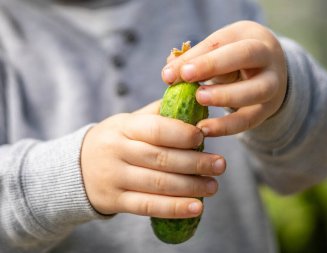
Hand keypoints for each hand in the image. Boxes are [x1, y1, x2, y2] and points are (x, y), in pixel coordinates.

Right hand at [80, 101, 225, 217]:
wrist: (76, 168)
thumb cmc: (116, 141)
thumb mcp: (129, 122)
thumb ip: (159, 114)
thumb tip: (194, 98)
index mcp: (124, 127)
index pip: (156, 129)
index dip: (182, 133)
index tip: (204, 136)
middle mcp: (117, 151)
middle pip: (161, 158)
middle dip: (195, 162)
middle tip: (220, 164)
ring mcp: (114, 177)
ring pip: (158, 183)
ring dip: (190, 186)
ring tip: (213, 186)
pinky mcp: (115, 201)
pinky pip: (147, 206)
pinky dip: (173, 208)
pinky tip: (195, 207)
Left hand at [162, 21, 287, 136]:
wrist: (269, 72)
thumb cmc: (234, 59)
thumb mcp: (217, 53)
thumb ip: (193, 60)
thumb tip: (168, 74)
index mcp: (250, 35)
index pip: (221, 41)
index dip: (196, 57)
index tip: (170, 73)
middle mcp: (267, 56)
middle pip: (246, 54)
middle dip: (213, 65)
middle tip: (186, 77)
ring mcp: (273, 83)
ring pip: (255, 90)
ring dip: (225, 96)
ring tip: (198, 100)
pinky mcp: (268, 109)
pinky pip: (250, 120)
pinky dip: (227, 127)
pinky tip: (204, 129)